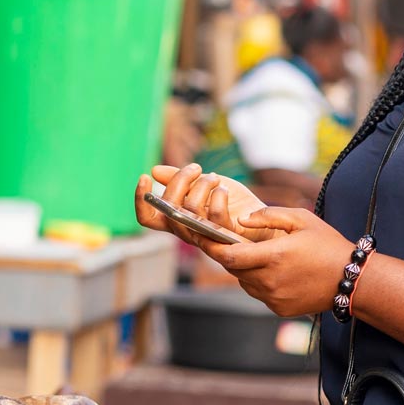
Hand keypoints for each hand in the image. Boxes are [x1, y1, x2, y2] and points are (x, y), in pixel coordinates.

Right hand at [135, 164, 278, 245]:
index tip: (145, 176)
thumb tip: (155, 170)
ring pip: (190, 208)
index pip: (148, 218)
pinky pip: (214, 214)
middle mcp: (186, 230)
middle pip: (168, 207)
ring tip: (215, 178)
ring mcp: (204, 235)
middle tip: (196, 168)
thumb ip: (179, 179)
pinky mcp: (224, 236)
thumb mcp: (204, 185)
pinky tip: (224, 189)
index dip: (141, 199)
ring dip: (203, 184)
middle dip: (180, 180)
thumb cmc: (232, 203)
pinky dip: (218, 195)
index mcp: (177, 219)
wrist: (263, 220)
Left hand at [196, 207, 354, 317]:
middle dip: (227, 254)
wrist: (351, 280)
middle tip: (228, 240)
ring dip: (243, 268)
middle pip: (233, 268)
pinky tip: (274, 271)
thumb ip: (268, 215)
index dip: (211, 246)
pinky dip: (257, 281)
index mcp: (274, 256)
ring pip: (244, 281)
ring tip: (257, 254)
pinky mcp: (279, 309)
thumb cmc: (327, 244)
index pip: (229, 255)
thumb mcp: (301, 219)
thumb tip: (241, 220)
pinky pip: (258, 293)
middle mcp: (270, 281)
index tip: (203, 236)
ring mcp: (274, 298)